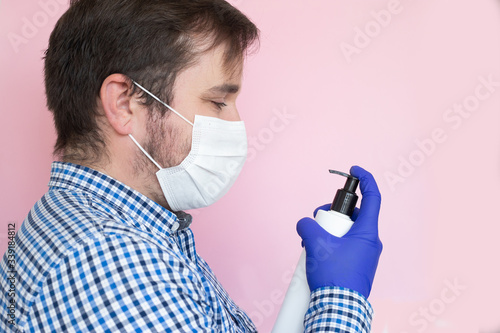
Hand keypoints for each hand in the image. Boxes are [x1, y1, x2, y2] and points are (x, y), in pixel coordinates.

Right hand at [296, 166, 382, 298]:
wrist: (338, 309)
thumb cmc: (334, 276)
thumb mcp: (316, 243)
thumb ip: (308, 225)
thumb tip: (305, 224)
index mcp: (367, 232)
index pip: (373, 197)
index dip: (365, 179)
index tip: (354, 171)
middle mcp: (369, 242)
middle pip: (351, 215)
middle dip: (332, 214)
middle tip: (317, 222)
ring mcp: (364, 255)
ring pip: (344, 232)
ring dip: (327, 232)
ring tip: (312, 244)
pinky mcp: (356, 266)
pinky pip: (343, 246)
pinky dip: (329, 245)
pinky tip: (315, 255)